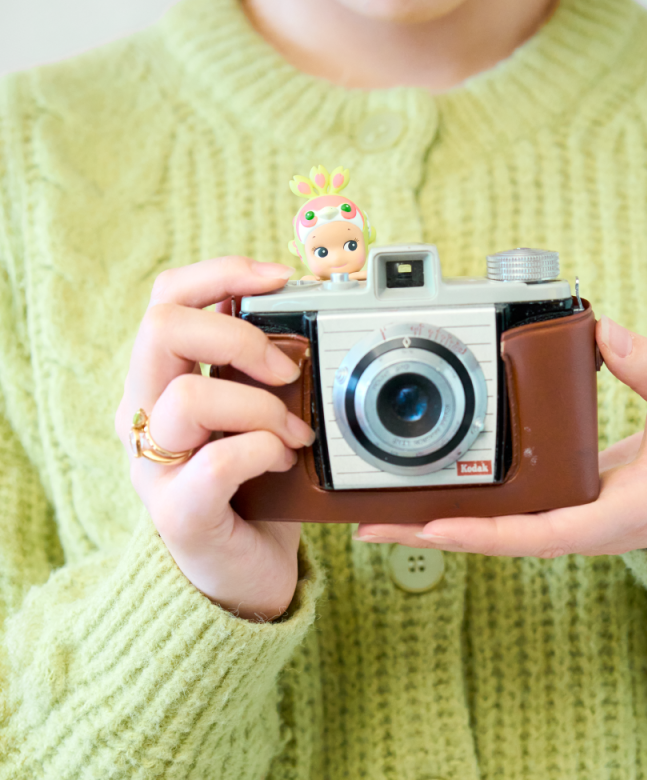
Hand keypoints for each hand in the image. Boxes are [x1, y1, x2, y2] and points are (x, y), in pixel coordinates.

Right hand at [115, 257, 315, 620]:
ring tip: (295, 435)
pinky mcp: (177, 512)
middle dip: (238, 335)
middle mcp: (142, 415)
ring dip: (261, 407)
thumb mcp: (256, 414)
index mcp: (161, 380)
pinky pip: (219, 460)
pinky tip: (282, 462)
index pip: (168, 299)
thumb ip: (261, 371)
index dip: (221, 273)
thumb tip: (304, 317)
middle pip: (161, 327)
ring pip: (188, 396)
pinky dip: (263, 451)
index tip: (280, 278)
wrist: (244, 573)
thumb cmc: (254, 485)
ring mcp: (152, 466)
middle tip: (287, 368)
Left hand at [353, 317, 646, 556]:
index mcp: (621, 514)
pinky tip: (448, 487)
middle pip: (501, 538)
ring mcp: (584, 516)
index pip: (538, 534)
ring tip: (390, 508)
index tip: (428, 525)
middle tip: (371, 522)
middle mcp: (594, 525)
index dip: (480, 532)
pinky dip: (480, 503)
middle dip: (436, 531)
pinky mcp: (582, 500)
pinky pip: (521, 509)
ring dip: (448, 519)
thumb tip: (605, 332)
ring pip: (505, 528)